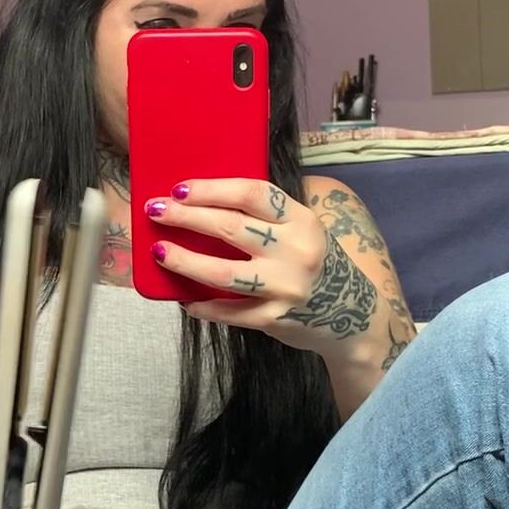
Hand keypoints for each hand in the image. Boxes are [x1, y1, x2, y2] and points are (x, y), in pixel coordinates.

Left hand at [146, 177, 377, 353]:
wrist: (352, 315)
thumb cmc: (314, 263)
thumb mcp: (302, 230)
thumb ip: (266, 218)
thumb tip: (202, 203)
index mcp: (301, 221)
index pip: (252, 194)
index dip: (212, 189)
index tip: (180, 189)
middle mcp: (296, 251)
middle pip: (230, 228)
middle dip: (186, 217)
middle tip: (156, 210)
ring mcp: (285, 287)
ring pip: (224, 273)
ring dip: (185, 261)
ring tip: (158, 251)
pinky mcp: (274, 319)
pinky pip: (229, 311)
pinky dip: (202, 305)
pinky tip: (183, 297)